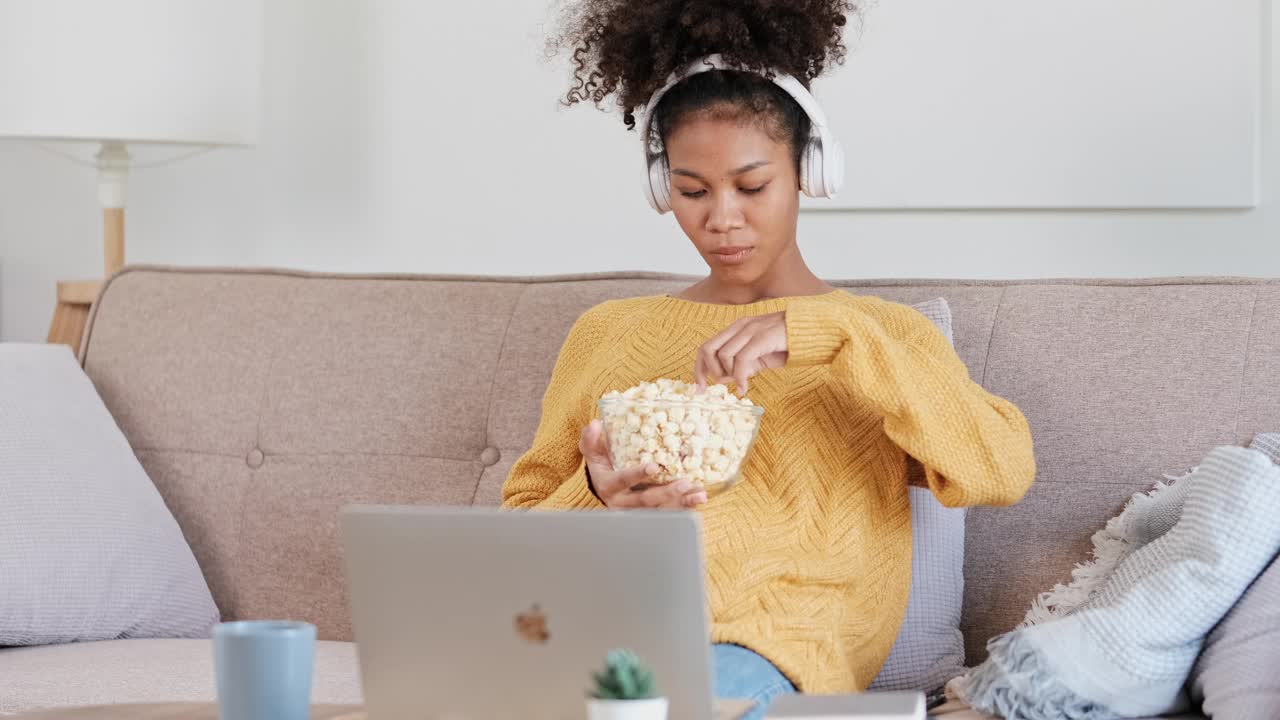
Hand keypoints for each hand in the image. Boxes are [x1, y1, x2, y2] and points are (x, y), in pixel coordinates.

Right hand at [579, 420, 707, 508]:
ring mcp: (637, 512)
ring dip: (681, 503)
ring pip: (660, 510)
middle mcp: (622, 503)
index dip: (637, 475)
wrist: (605, 491)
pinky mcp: (650, 516)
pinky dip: (684, 508)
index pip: (623, 480)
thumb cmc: (602, 467)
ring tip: (698, 495)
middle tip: (684, 483)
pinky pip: (668, 514)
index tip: (654, 467)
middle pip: (645, 501)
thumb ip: (591, 440)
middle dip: (666, 493)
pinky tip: (698, 500)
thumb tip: (595, 424)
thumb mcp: (593, 454)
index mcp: (609, 486)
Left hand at [695, 311, 787, 394]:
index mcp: (736, 329)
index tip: (700, 387)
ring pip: (723, 355)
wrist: (811, 331)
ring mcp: (750, 330)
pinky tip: (744, 387)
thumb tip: (732, 379)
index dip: (699, 368)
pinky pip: (742, 359)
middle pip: (708, 349)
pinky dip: (739, 377)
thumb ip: (746, 364)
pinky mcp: (762, 337)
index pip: (706, 346)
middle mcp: (740, 327)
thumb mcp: (761, 356)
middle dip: (707, 372)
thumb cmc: (787, 343)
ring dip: (728, 375)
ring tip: (740, 384)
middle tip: (717, 387)